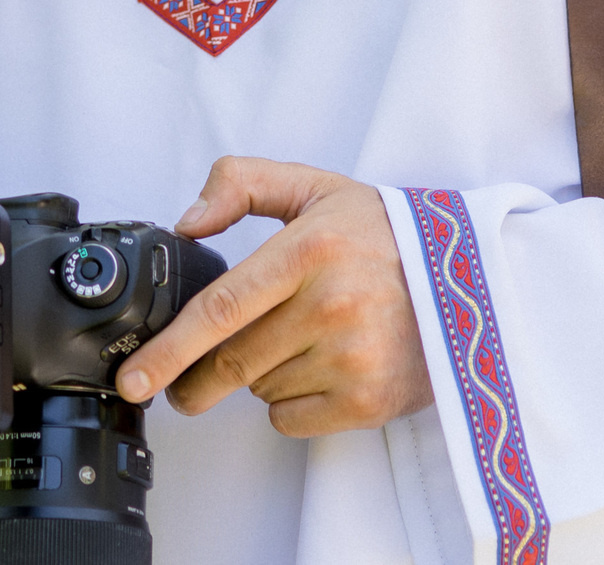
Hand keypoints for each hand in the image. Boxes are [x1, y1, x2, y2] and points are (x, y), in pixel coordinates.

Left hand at [114, 156, 432, 437]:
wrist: (470, 283)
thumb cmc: (382, 234)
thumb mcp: (314, 187)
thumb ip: (241, 184)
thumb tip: (186, 223)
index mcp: (309, 250)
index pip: (221, 308)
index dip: (169, 349)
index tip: (133, 378)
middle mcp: (331, 307)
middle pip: (230, 361)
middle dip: (194, 378)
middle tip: (181, 384)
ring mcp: (353, 359)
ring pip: (259, 388)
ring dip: (256, 374)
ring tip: (295, 340)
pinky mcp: (370, 401)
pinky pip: (291, 419)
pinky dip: (288, 402)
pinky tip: (317, 368)